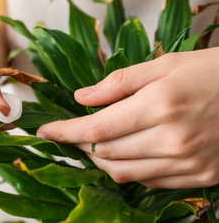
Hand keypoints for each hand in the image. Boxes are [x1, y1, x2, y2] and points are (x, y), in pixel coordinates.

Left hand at [37, 48, 218, 188]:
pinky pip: (150, 182)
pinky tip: (126, 154)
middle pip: (106, 153)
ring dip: (100, 161)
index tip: (44, 132)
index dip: (64, 132)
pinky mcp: (200, 175)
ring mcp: (188, 162)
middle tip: (72, 132)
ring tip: (94, 144)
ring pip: (124, 173)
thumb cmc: (213, 71)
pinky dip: (129, 170)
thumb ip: (119, 82)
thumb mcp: (165, 64)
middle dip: (80, 144)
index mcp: (160, 105)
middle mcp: (172, 139)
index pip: (96, 128)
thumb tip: (81, 97)